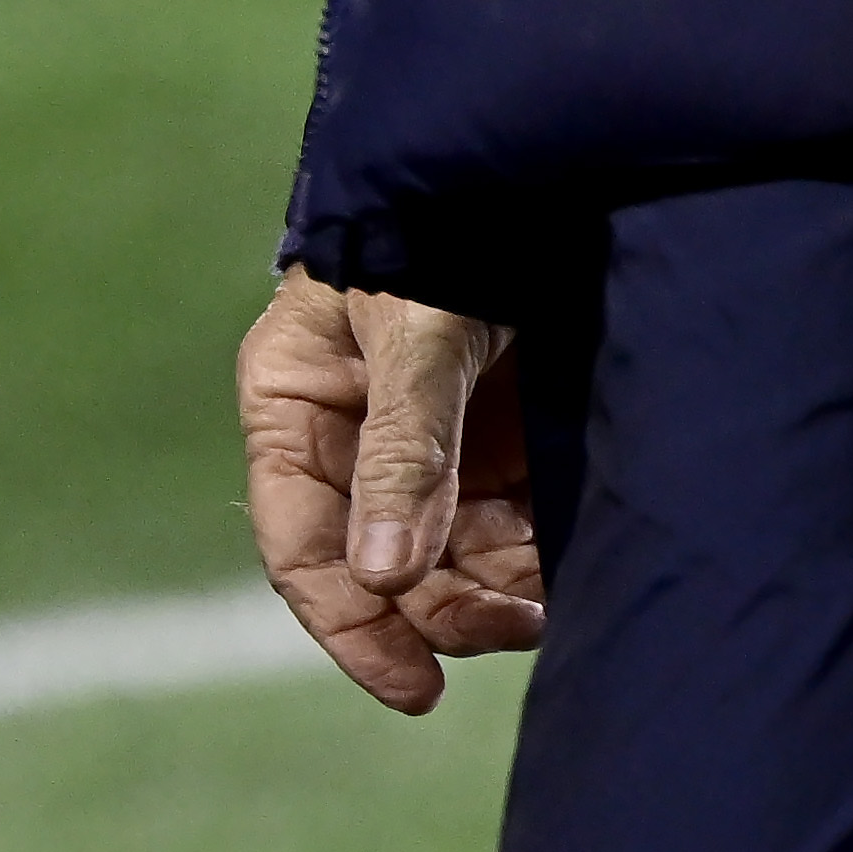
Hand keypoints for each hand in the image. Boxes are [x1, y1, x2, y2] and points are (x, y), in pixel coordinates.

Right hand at [238, 268, 542, 712]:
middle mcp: (349, 432)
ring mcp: (422, 441)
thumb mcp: (417, 333)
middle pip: (380, 562)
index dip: (349, 624)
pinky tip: (559, 574)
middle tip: (513, 626)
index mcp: (293, 398)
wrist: (537, 163)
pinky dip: (528, 563)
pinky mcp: (489, 441)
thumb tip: (385, 578)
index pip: (300, 542)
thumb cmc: (446, 228)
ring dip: (492, 593)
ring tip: (547, 603)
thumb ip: (405, 450)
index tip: (413, 688)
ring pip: (444, 557)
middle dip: (443, 607)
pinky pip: (500, 531)